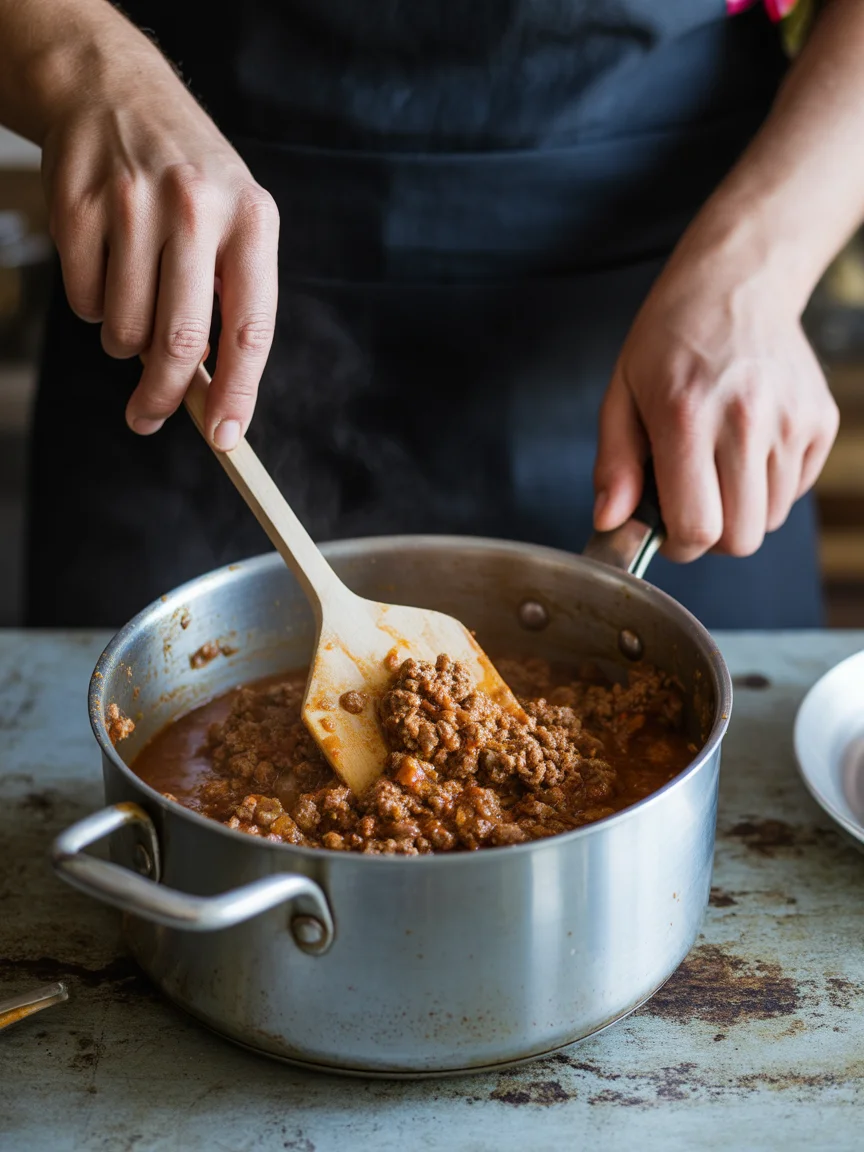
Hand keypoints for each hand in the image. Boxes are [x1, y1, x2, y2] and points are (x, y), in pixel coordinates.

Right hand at [42, 47, 278, 448]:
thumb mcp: (233, 221)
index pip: (251, 329)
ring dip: (125, 344)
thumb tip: (214, 395)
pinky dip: (94, 308)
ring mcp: (132, 204)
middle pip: (180, 341)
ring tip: (133, 311)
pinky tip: (106, 270)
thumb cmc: (187, 178)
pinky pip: (84, 300)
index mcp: (251, 220)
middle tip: (147, 417)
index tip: (225, 439)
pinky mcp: (77, 205)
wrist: (113, 88)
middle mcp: (196, 209)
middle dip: (163, 396)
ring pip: (125, 329)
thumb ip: (230, 300)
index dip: (239, 393)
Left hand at [592, 224, 838, 560]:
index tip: (665, 526)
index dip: (677, 543)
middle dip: (710, 535)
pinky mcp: (820, 420)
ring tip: (717, 465)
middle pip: (740, 539)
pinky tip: (746, 447)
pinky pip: (794, 491)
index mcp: (687, 417)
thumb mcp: (621, 393)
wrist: (736, 283)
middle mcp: (746, 420)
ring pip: (769, 520)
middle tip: (691, 501)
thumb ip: (614, 464)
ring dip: (739, 510)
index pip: (697, 528)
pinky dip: (768, 486)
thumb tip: (610, 523)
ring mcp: (791, 421)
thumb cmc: (669, 339)